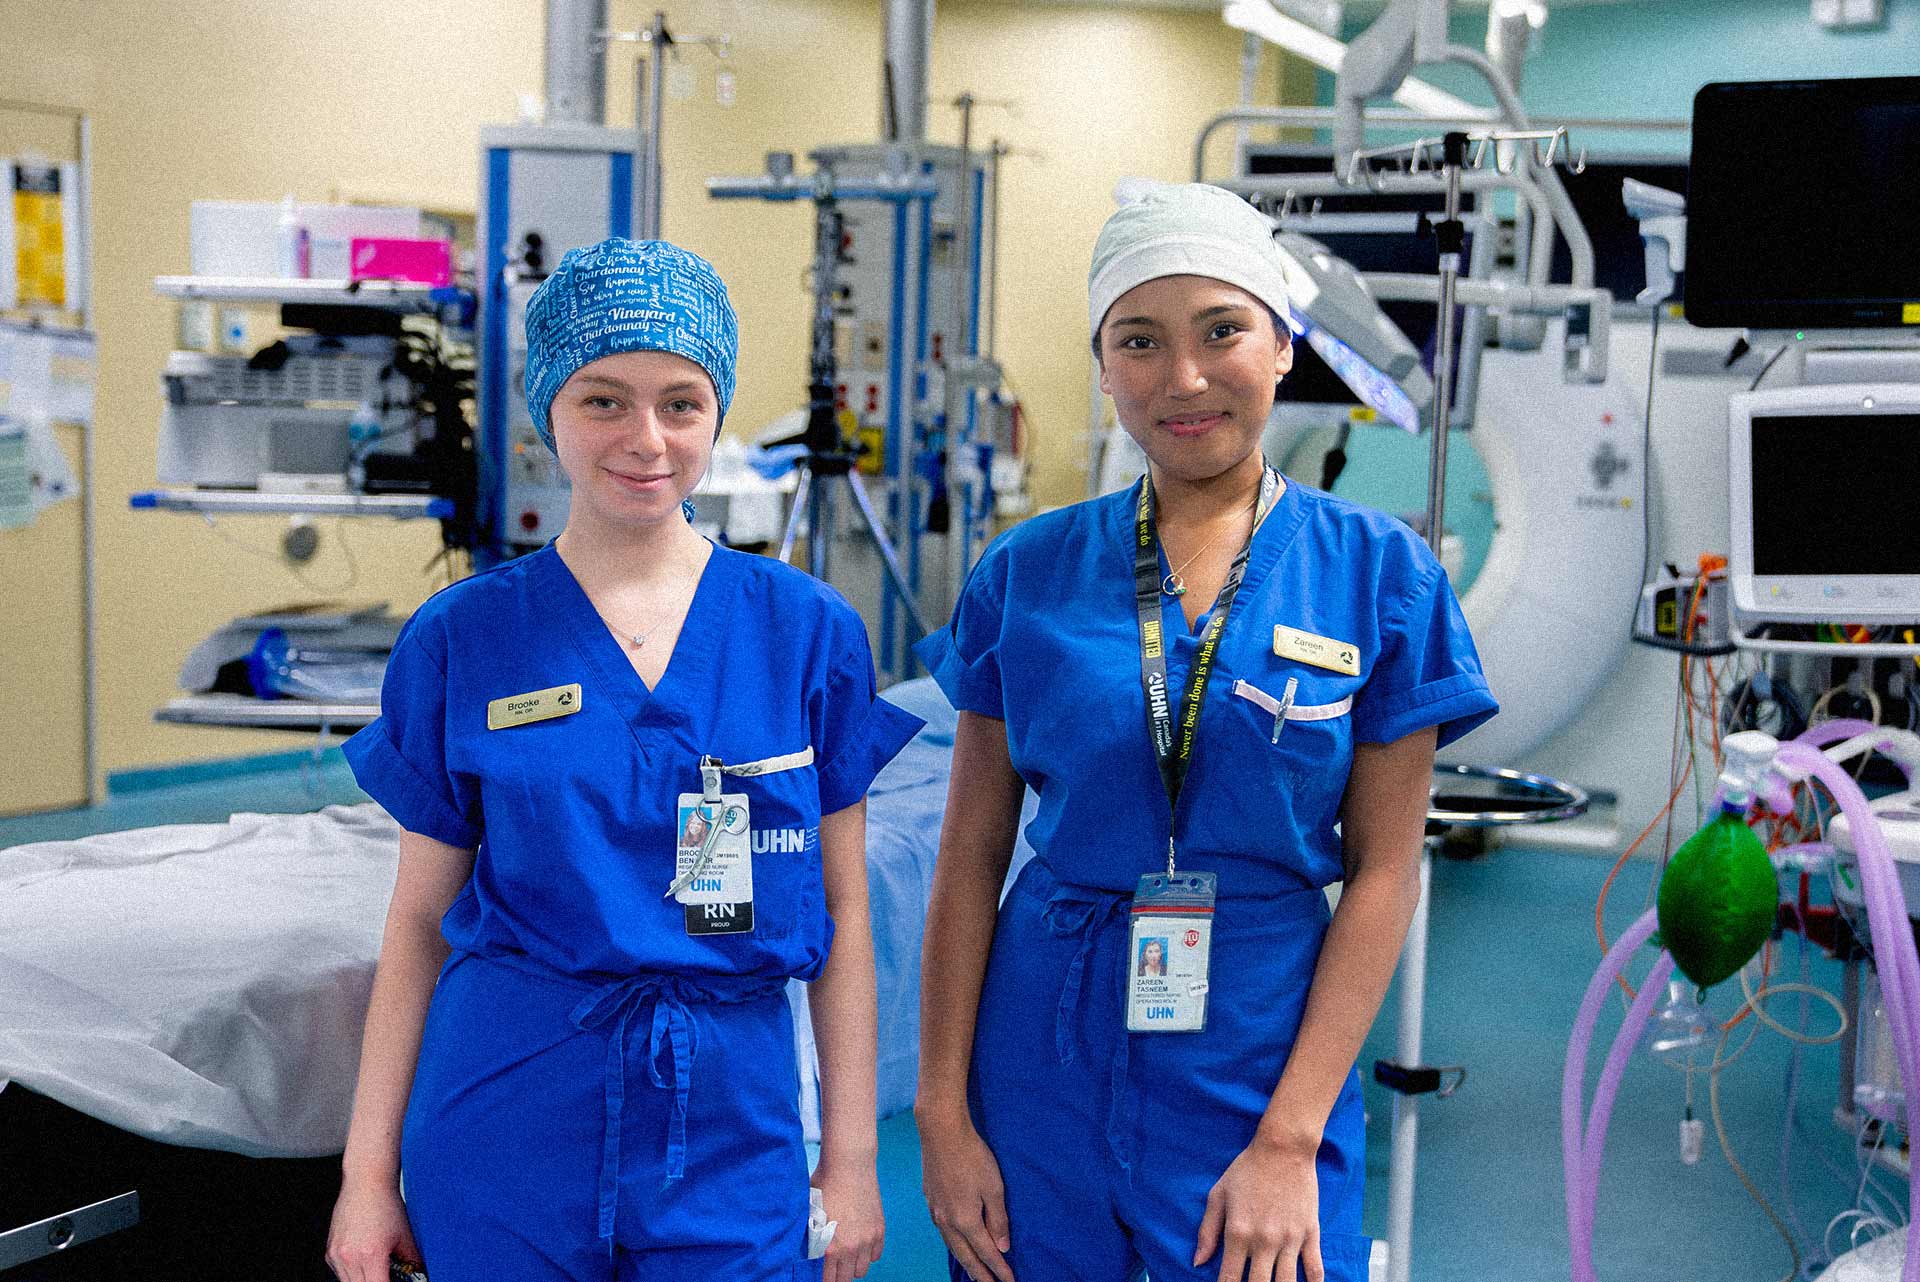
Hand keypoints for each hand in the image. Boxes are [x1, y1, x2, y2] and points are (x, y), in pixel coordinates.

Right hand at [325, 1174, 421, 1281]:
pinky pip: (340, 1273)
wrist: (366, 1183)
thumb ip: (412, 1261)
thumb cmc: (386, 1205)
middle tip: (387, 1274)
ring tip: (377, 1267)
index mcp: (371, 1255)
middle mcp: (350, 1257)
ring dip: (363, 1280)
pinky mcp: (329, 1252)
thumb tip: (419, 1274)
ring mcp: (336, 1255)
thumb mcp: (405, 1235)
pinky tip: (364, 1258)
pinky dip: (352, 1273)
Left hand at [811, 1155, 884, 1281]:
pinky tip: (859, 1245)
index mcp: (829, 1247)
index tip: (821, 1274)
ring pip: (862, 1270)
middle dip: (838, 1276)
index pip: (828, 1280)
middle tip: (832, 1266)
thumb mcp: (809, 1215)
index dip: (823, 1279)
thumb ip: (809, 1239)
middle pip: (846, 1279)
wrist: (848, 1165)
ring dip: (853, 1266)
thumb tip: (807, 1253)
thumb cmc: (824, 1185)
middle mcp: (850, 1248)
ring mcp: (867, 1240)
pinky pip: (876, 1255)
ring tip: (846, 1256)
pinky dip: (868, 1254)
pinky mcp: (879, 1230)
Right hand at [917, 1110, 1014, 1281]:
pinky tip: (957, 1242)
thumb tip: (1001, 1246)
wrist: (941, 1133)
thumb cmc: (972, 1157)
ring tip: (975, 1272)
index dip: (999, 1269)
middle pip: (965, 1255)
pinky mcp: (930, 1200)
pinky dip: (954, 1244)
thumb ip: (998, 1219)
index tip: (1010, 1281)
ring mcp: (936, 1211)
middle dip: (980, 1274)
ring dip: (965, 1261)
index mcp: (965, 1220)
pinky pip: (943, 1232)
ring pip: (951, 1245)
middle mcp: (947, 1221)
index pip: (986, 1253)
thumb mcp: (994, 1188)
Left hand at [1193, 1137, 1322, 1281]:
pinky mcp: (1310, 1233)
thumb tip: (1197, 1262)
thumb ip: (1207, 1231)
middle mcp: (1264, 1241)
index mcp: (1238, 1233)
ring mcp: (1290, 1239)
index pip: (1229, 1279)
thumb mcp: (1218, 1195)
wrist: (1283, 1149)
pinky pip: (1315, 1268)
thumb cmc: (1246, 1170)